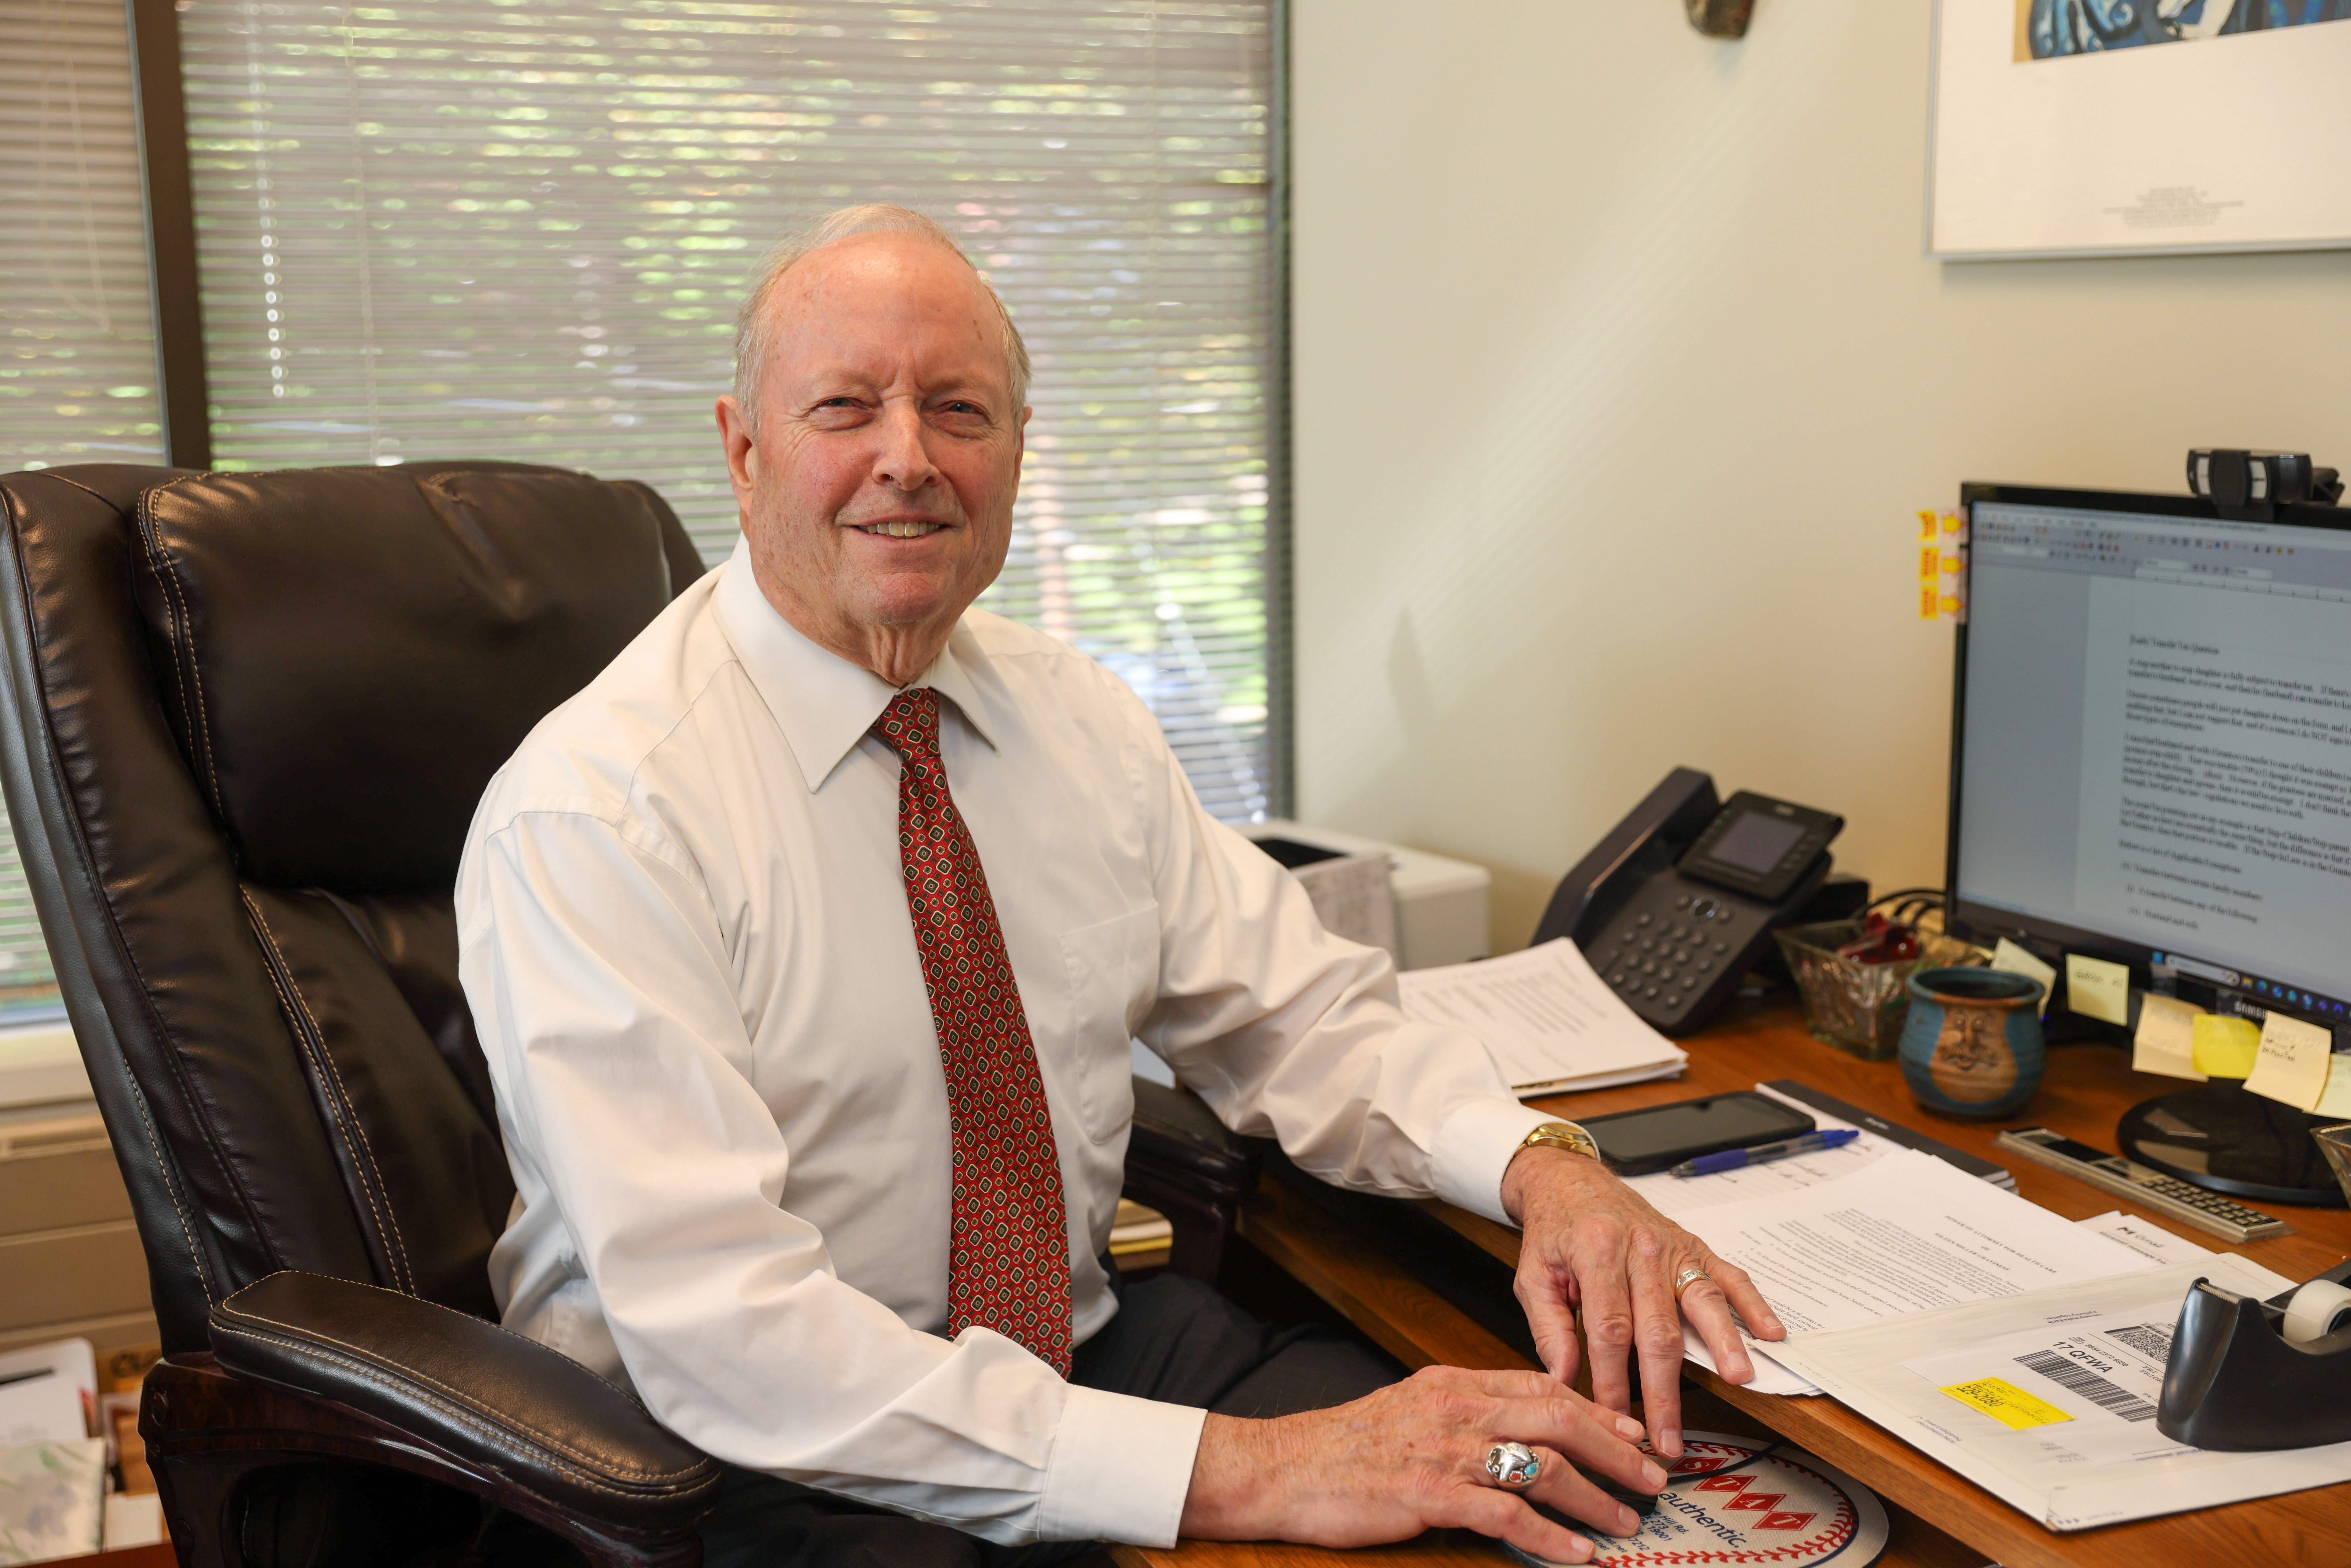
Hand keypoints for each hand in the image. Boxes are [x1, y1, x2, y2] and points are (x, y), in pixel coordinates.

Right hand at [1179, 1365, 1667, 1562]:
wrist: (1283, 1467)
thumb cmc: (1347, 1446)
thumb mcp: (1412, 1410)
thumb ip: (1467, 1411)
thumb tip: (1524, 1421)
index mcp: (1452, 1384)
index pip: (1542, 1386)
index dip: (1597, 1410)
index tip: (1634, 1433)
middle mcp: (1456, 1410)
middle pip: (1557, 1418)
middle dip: (1614, 1450)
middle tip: (1653, 1478)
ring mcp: (1443, 1452)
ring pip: (1541, 1465)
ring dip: (1594, 1497)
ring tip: (1627, 1522)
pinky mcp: (1428, 1494)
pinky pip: (1506, 1515)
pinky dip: (1550, 1536)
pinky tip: (1577, 1554)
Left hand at [1501, 1145, 1782, 1459]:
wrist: (1570, 1180)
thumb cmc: (1554, 1231)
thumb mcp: (1533, 1276)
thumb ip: (1548, 1329)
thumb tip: (1563, 1380)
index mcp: (1596, 1254)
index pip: (1609, 1331)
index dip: (1613, 1381)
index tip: (1616, 1420)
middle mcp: (1640, 1249)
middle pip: (1658, 1329)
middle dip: (1665, 1390)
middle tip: (1670, 1436)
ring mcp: (1672, 1247)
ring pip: (1702, 1301)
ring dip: (1723, 1343)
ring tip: (1739, 1378)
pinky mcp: (1693, 1246)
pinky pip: (1728, 1276)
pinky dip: (1752, 1304)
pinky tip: (1770, 1332)